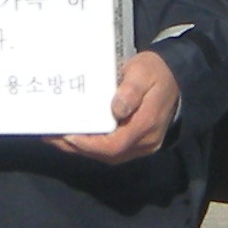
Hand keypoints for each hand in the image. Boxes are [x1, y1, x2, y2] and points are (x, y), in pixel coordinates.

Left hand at [51, 48, 182, 164]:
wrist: (176, 78)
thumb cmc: (155, 72)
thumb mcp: (143, 72)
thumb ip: (130, 90)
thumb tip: (116, 109)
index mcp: (146, 124)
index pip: (115, 144)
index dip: (89, 144)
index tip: (68, 136)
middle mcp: (145, 141)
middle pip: (108, 154)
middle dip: (78, 148)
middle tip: (52, 136)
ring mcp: (143, 145)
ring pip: (109, 155)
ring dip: (82, 149)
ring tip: (57, 137)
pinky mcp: (137, 143)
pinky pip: (112, 150)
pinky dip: (92, 146)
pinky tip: (76, 137)